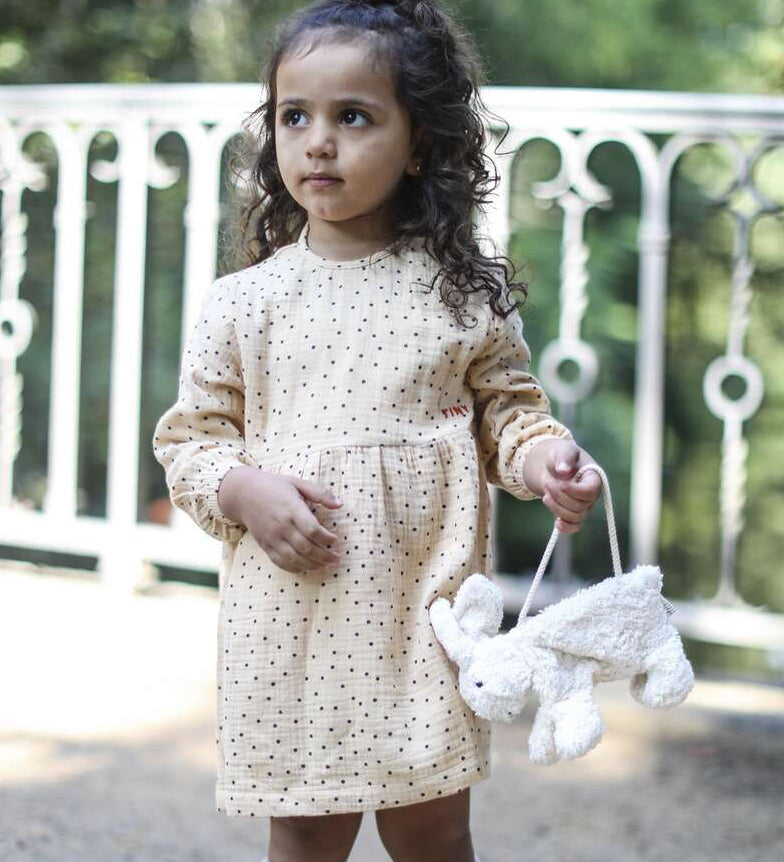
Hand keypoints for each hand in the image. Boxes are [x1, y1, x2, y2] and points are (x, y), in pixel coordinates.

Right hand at [218, 466, 343, 572]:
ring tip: (326, 566)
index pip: (312, 530)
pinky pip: (281, 562)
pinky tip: (307, 567)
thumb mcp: (298, 483)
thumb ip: (320, 493)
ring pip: (294, 558)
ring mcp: (272, 538)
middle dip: (324, 556)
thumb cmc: (274, 486)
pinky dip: (295, 568)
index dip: (326, 538)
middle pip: (306, 547)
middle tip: (337, 558)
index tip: (335, 540)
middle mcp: (281, 526)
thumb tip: (340, 504)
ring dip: (312, 565)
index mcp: (291, 508)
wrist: (244, 494)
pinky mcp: (265, 545)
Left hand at [522, 439, 601, 532]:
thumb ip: (564, 458)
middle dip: (560, 497)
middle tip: (547, 483)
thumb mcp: (563, 451)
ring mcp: (584, 505)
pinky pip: (575, 526)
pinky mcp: (574, 513)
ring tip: (545, 495)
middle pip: (580, 505)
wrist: (553, 466)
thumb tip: (563, 471)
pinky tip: (557, 524)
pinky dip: (567, 527)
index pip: (590, 491)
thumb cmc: (561, 457)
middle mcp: (591, 494)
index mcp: (594, 478)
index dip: (574, 490)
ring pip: (575, 516)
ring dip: (557, 508)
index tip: (560, 483)